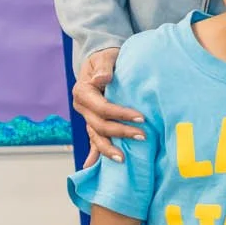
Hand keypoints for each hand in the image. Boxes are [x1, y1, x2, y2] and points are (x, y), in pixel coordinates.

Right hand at [75, 47, 144, 164]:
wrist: (101, 61)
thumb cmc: (106, 58)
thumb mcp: (106, 56)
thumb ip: (104, 67)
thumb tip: (103, 79)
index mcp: (83, 92)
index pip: (102, 108)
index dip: (121, 114)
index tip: (141, 117)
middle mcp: (82, 107)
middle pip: (99, 125)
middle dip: (121, 132)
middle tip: (143, 136)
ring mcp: (86, 117)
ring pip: (95, 136)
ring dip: (108, 149)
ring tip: (124, 160)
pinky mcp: (93, 122)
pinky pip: (93, 140)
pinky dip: (93, 153)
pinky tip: (91, 168)